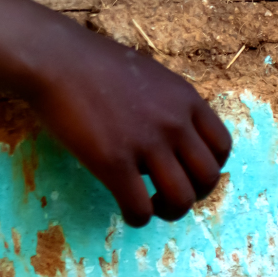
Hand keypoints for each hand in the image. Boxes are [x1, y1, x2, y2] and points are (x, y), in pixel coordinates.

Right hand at [29, 27, 230, 225]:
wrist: (55, 58)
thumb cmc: (95, 63)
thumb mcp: (150, 75)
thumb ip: (169, 106)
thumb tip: (174, 140)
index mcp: (185, 99)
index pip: (222, 147)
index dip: (209, 167)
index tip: (189, 173)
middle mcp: (174, 122)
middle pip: (207, 178)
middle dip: (193, 195)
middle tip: (170, 195)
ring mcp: (145, 143)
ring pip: (181, 200)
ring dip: (169, 212)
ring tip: (151, 206)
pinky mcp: (114, 162)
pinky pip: (140, 209)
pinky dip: (137, 217)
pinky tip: (125, 209)